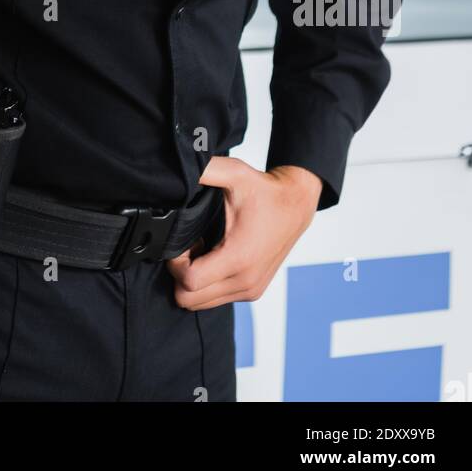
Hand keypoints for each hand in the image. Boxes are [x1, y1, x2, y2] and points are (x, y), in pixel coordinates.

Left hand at [165, 157, 322, 310]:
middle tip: (189, 246)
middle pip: (190, 300)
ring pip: (202, 304)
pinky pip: (217, 299)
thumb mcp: (233, 174)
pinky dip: (208, 284)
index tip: (181, 242)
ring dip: (194, 280)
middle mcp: (245, 281)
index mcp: (238, 257)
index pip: (189, 282)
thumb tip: (180, 166)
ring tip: (202, 249)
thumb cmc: (265, 190)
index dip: (175, 263)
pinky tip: (214, 256)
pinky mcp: (254, 290)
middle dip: (180, 274)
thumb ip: (203, 169)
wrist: (297, 203)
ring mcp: (251, 289)